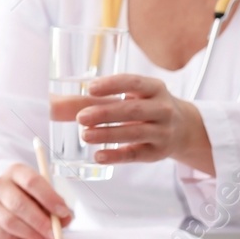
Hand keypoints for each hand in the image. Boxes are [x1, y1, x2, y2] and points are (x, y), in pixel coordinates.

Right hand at [0, 163, 72, 238]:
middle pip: (18, 203)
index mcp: (16, 171)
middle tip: (55, 234)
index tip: (63, 212)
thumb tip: (65, 218)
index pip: (31, 181)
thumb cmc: (29, 198)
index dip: (49, 198)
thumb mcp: (45, 196)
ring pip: (9, 221)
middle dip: (40, 221)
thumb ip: (57, 206)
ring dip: (31, 234)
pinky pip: (1, 234)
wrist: (4, 203)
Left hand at [79, 74, 214, 174]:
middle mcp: (163, 109)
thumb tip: (56, 103)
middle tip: (81, 117)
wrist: (183, 129)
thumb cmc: (148, 106)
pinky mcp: (158, 153)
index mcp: (154, 88)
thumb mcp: (133, 95)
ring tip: (85, 135)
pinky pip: (135, 154)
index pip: (133, 82)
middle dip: (105, 113)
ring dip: (108, 134)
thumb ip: (99, 97)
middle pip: (133, 110)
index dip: (112, 85)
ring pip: (134, 133)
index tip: (89, 88)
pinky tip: (98, 156)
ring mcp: (163, 132)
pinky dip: (116, 156)